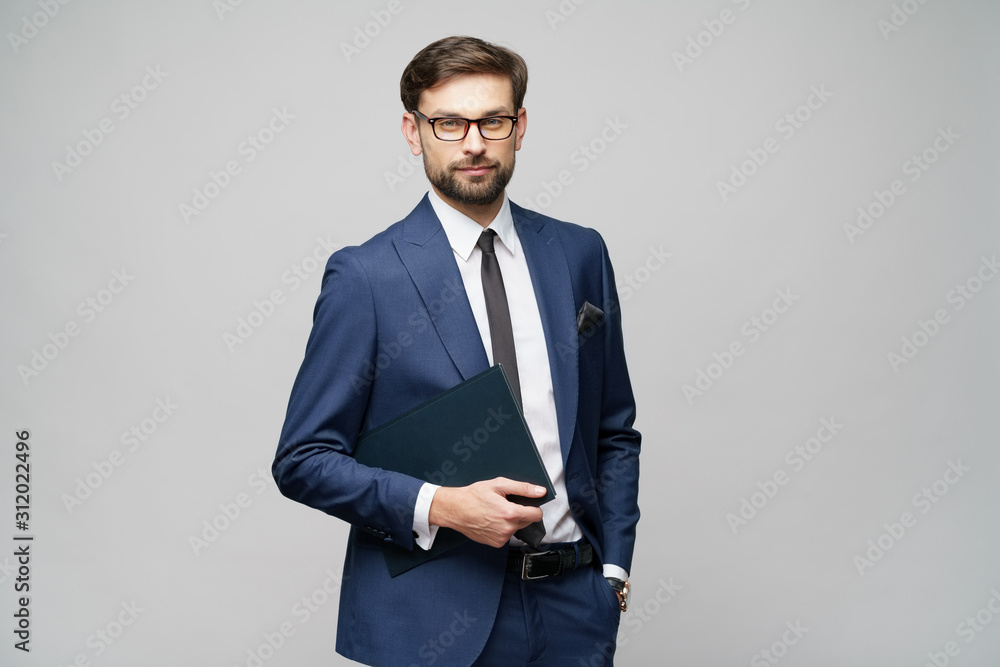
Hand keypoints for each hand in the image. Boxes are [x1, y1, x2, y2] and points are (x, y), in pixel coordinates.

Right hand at [428, 477, 545, 547]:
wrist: (455, 509)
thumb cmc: (473, 496)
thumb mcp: (498, 485)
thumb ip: (523, 488)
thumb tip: (540, 491)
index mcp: (511, 513)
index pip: (537, 514)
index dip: (533, 506)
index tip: (525, 503)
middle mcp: (507, 529)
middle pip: (527, 521)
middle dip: (521, 512)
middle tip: (505, 504)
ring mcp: (501, 538)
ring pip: (517, 528)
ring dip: (511, 521)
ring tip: (496, 512)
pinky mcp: (496, 543)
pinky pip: (507, 535)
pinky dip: (503, 528)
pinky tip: (492, 520)